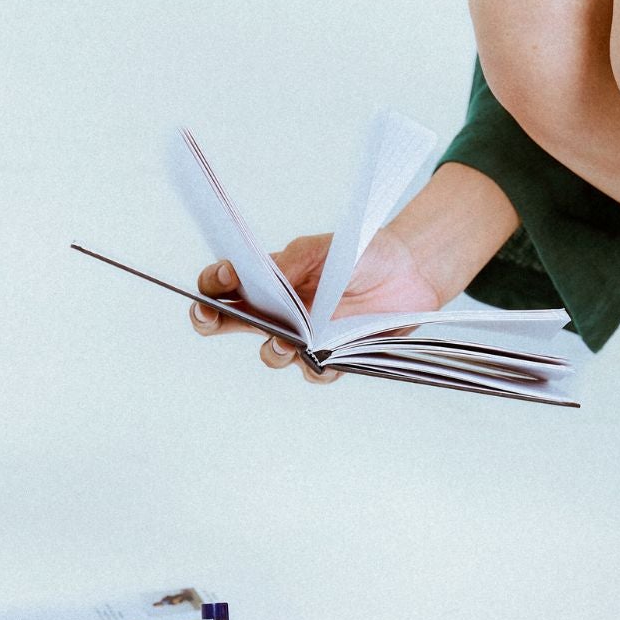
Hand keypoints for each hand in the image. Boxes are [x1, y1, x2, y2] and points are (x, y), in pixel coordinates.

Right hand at [189, 226, 441, 384]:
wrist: (412, 270)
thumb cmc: (365, 252)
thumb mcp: (327, 248)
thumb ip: (294, 260)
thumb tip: (267, 273)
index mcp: (275, 279)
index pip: (229, 283)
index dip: (214, 283)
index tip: (222, 277)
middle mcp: (283, 310)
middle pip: (232, 321)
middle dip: (209, 320)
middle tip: (207, 317)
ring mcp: (306, 335)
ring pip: (272, 353)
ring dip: (272, 350)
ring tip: (286, 342)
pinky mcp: (332, 355)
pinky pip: (314, 371)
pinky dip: (318, 368)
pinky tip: (328, 358)